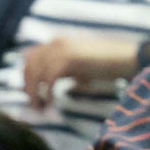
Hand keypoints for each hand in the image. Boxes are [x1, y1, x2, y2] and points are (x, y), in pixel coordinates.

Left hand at [19, 33, 142, 107]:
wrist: (124, 57)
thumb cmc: (103, 63)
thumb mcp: (77, 65)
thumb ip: (62, 70)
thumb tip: (46, 84)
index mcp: (57, 42)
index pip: (29, 56)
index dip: (25, 75)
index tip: (29, 92)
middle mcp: (56, 43)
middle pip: (28, 65)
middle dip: (27, 86)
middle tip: (34, 104)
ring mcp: (61, 49)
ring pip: (35, 73)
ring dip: (34, 93)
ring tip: (40, 107)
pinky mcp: (68, 59)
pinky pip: (49, 78)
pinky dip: (47, 92)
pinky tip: (51, 102)